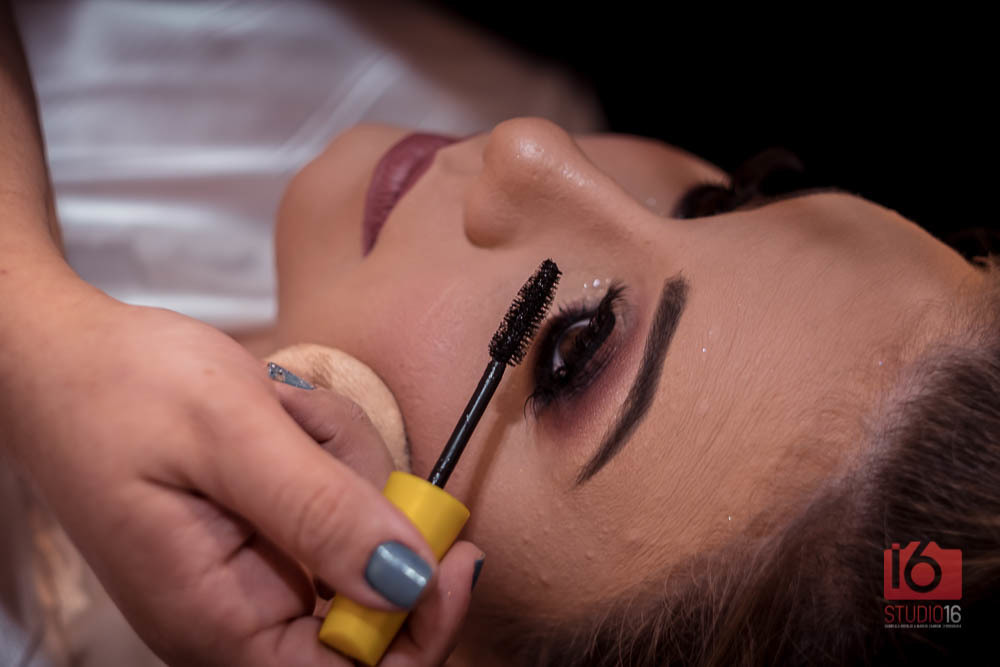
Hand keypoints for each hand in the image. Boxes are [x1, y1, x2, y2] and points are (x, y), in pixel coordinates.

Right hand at [1, 290, 479, 665]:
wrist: (63, 355)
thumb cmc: (120, 388)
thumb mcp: (230, 434)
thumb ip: (320, 513)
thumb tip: (409, 584)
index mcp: (218, 619)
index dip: (417, 633)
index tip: (454, 558)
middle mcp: (236, 614)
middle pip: (364, 607)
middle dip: (370, 515)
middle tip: (324, 436)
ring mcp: (251, 572)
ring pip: (355, 545)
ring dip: (341, 467)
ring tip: (281, 412)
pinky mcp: (262, 532)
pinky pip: (333, 509)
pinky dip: (328, 457)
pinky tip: (283, 417)